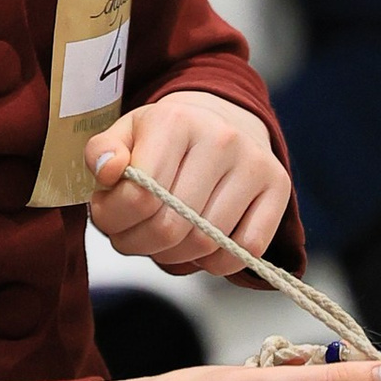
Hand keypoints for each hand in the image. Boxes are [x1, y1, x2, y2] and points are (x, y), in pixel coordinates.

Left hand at [87, 91, 292, 281]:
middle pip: (170, 227)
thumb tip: (108, 171)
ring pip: (205, 243)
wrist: (221, 118)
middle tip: (128, 237)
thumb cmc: (166, 135)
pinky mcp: (278, 186)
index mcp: (175, 121)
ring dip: (172, 257)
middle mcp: (221, 138)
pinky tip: (198, 246)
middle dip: (138, 244)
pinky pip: (245, 250)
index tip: (108, 216)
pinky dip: (215, 262)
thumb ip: (102, 152)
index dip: (114, 220)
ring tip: (159, 240)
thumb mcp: (126, 133)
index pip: (139, 196)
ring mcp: (254, 163)